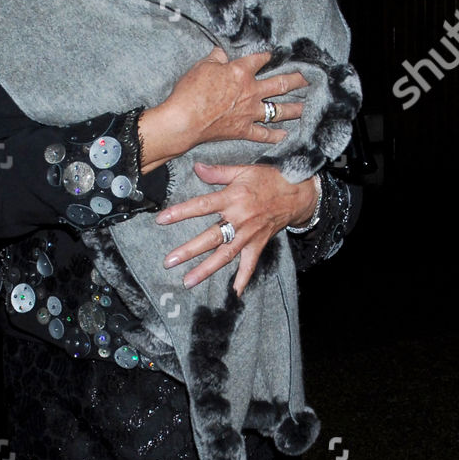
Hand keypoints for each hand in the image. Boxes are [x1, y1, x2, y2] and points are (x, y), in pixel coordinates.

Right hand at [139, 47, 308, 171]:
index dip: (268, 56)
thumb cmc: (191, 91)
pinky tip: (285, 135)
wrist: (184, 120)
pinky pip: (263, 134)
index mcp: (241, 72)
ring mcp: (250, 112)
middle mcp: (251, 91)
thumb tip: (222, 53)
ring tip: (307, 106)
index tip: (275, 54)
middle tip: (310, 78)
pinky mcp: (243, 130)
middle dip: (297, 79)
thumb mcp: (202, 66)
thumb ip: (216, 58)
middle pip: (280, 84)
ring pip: (278, 110)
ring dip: (295, 108)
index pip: (260, 60)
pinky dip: (275, 136)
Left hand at [155, 160, 318, 295]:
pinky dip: (244, 278)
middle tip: (169, 261)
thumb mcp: (243, 170)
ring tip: (188, 281)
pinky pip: (250, 264)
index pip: (202, 206)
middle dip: (188, 250)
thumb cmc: (268, 179)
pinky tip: (235, 292)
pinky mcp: (258, 244)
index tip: (161, 220)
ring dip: (206, 270)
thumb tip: (195, 167)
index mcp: (232, 198)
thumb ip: (218, 172)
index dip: (181, 212)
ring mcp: (249, 235)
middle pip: (210, 237)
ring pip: (225, 255)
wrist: (297, 192)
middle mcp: (239, 219)